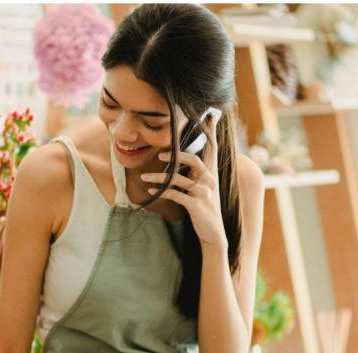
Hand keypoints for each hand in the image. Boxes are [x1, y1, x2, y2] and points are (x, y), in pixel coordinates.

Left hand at [141, 111, 227, 250]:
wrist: (213, 234)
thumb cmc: (205, 208)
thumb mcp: (204, 188)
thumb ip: (196, 174)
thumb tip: (181, 161)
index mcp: (212, 173)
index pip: (213, 148)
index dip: (211, 131)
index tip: (209, 114)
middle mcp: (210, 180)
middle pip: (195, 160)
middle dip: (177, 156)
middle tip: (160, 156)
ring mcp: (204, 193)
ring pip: (179, 179)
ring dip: (159, 177)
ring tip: (144, 177)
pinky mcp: (196, 205)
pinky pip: (175, 195)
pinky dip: (162, 192)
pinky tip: (151, 192)